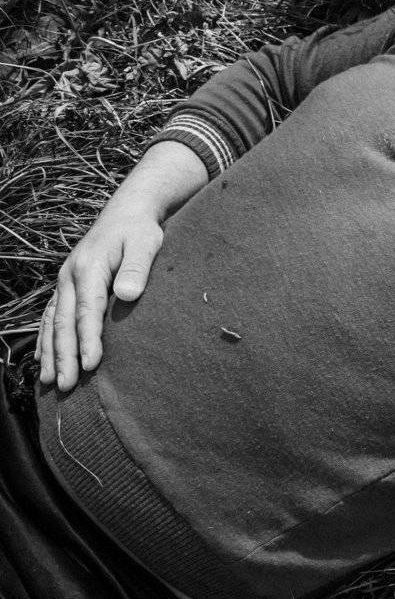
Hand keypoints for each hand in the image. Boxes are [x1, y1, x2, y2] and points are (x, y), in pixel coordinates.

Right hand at [38, 198, 163, 390]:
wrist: (126, 213)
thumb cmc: (140, 231)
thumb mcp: (146, 243)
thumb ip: (137, 268)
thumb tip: (128, 295)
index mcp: (89, 269)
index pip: (88, 312)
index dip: (88, 340)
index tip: (90, 365)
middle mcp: (70, 277)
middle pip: (65, 322)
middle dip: (64, 356)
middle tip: (66, 386)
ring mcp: (65, 282)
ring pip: (53, 323)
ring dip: (51, 353)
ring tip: (50, 382)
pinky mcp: (67, 286)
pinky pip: (51, 316)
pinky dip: (47, 339)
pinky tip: (44, 360)